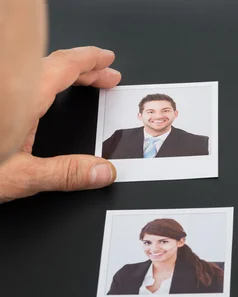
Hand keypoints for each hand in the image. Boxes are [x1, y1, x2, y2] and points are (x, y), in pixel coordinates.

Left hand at [0, 46, 120, 202]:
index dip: (90, 60)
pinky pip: (19, 79)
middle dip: (84, 67)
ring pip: (33, 69)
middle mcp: (7, 86)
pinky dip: (41, 82)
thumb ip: (65, 174)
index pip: (64, 65)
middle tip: (104, 74)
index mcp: (20, 96)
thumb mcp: (18, 176)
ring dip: (63, 74)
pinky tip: (41, 99)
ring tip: (81, 82)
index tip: (107, 60)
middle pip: (51, 64)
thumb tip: (101, 172)